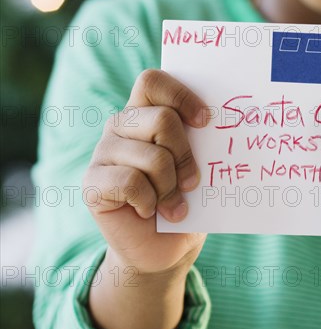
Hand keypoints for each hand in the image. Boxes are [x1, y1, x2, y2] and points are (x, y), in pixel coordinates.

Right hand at [83, 69, 208, 275]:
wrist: (165, 247)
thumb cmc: (186, 200)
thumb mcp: (198, 166)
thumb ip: (198, 141)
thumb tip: (220, 124)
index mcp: (146, 113)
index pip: (152, 81)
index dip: (181, 96)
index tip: (205, 121)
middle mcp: (121, 126)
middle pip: (161, 119)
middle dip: (186, 156)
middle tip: (192, 183)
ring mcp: (103, 153)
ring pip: (152, 157)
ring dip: (171, 188)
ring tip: (174, 205)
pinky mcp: (92, 183)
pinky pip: (131, 183)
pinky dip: (150, 202)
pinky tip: (150, 212)